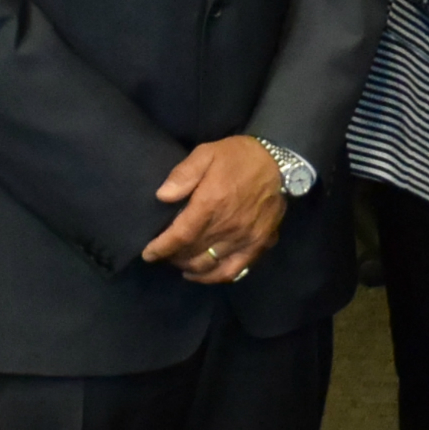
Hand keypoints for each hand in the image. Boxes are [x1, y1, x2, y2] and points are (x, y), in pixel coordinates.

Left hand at [142, 136, 286, 283]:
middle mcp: (227, 227)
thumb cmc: (239, 157)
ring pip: (209, 264)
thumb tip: (162, 196)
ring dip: (189, 267)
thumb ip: (183, 174)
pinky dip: (214, 277)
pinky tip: (202, 274)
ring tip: (179, 262)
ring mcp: (245, 239)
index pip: (180, 236)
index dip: (161, 248)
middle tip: (163, 253)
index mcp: (211, 204)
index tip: (148, 253)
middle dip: (172, 256)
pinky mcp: (259, 244)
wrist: (280, 161)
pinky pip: (234, 270)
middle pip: (192, 253)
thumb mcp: (207, 153)